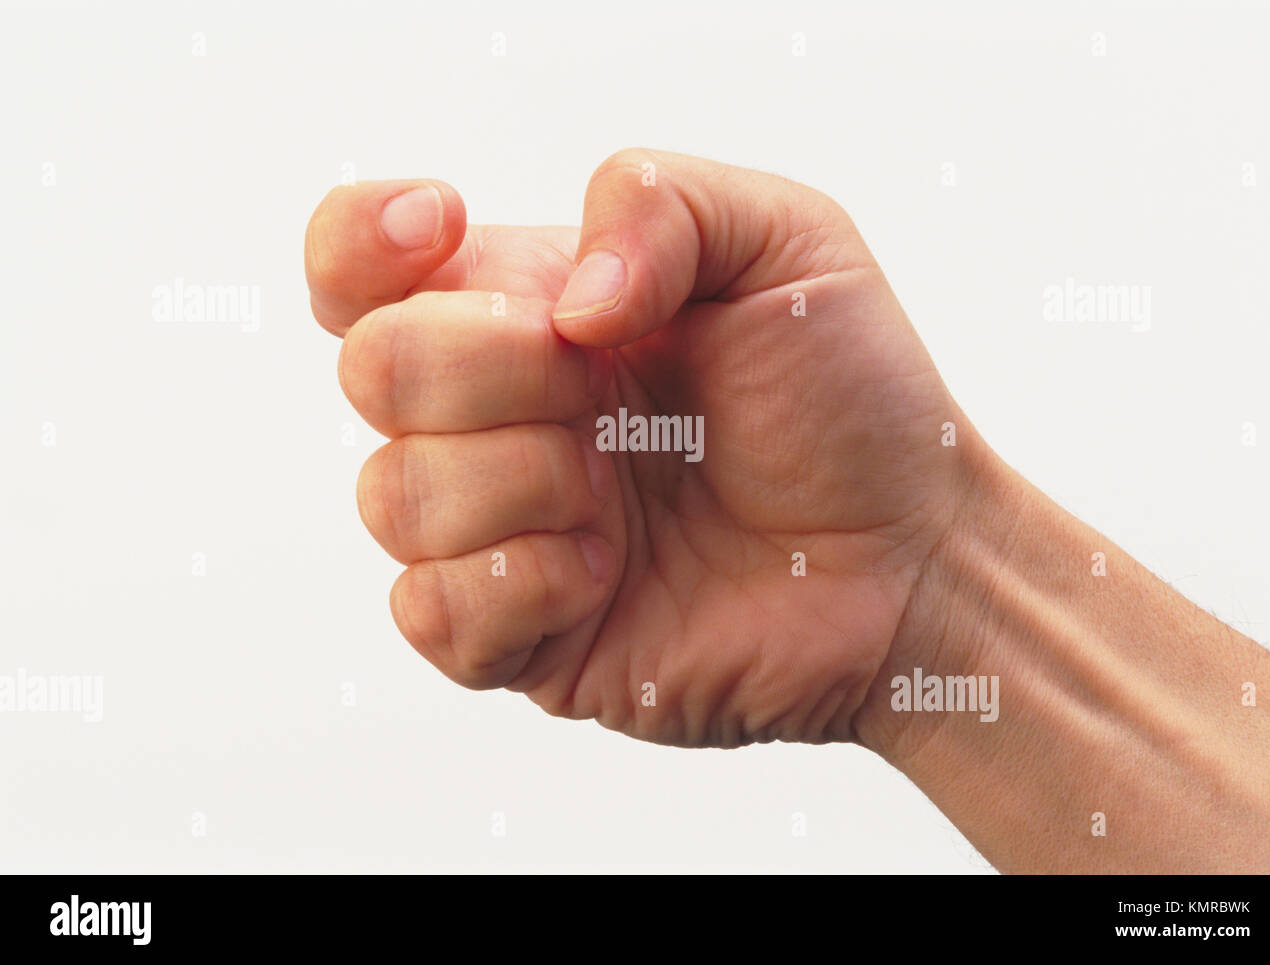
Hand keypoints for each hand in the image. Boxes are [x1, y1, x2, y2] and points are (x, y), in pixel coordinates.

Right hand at [304, 150, 977, 747]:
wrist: (908, 558)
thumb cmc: (851, 399)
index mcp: (531, 310)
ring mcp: (501, 529)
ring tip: (628, 491)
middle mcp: (496, 416)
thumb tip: (561, 302)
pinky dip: (520, 582)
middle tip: (608, 388)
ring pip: (394, 494)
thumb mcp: (787, 243)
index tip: (445, 225)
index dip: (360, 243)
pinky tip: (606, 572)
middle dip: (492, 366)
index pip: (358, 267)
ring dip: (526, 479)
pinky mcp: (518, 636)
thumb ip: (661, 204)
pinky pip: (432, 610)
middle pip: (374, 369)